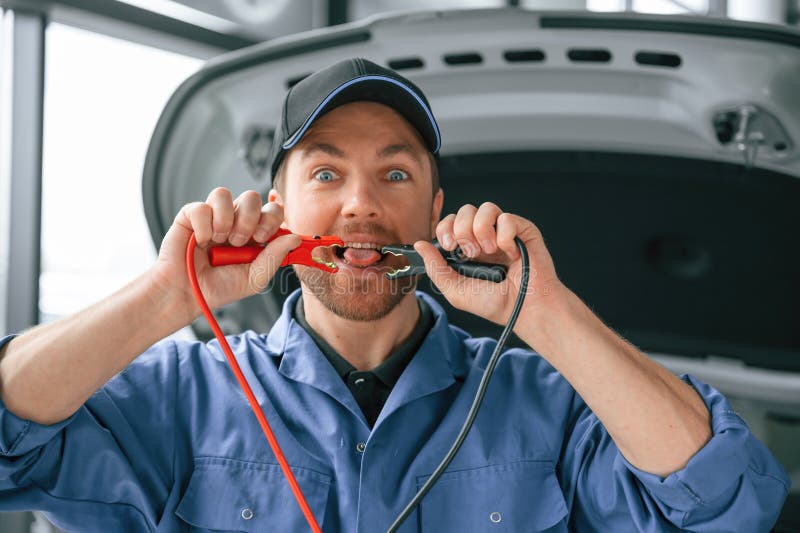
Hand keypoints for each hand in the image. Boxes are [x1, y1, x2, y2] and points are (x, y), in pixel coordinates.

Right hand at [147, 187, 300, 321]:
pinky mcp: (190, 216)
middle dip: (249, 219)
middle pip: (251, 197)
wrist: (188, 295)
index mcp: (254, 232)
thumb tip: (296, 237)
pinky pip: (201, 206)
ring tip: (220, 241)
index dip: (272, 218)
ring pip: (224, 194)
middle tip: (240, 242)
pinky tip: (201, 241)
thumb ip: (275, 256)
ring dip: (225, 220)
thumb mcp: (255, 278)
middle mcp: (234, 220)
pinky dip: (204, 226)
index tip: (263, 238)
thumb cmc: (220, 287)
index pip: (272, 210)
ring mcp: (213, 216)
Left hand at [414, 202, 564, 327]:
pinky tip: (510, 254)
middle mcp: (486, 237)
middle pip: (465, 210)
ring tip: (488, 251)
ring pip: (486, 208)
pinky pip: (507, 217)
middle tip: (471, 253)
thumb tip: (419, 245)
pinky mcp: (523, 230)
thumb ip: (435, 268)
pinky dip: (504, 236)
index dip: (445, 228)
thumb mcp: (455, 290)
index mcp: (469, 248)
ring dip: (481, 230)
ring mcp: (505, 232)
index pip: (451, 223)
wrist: (524, 309)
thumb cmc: (495, 303)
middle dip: (462, 230)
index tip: (448, 246)